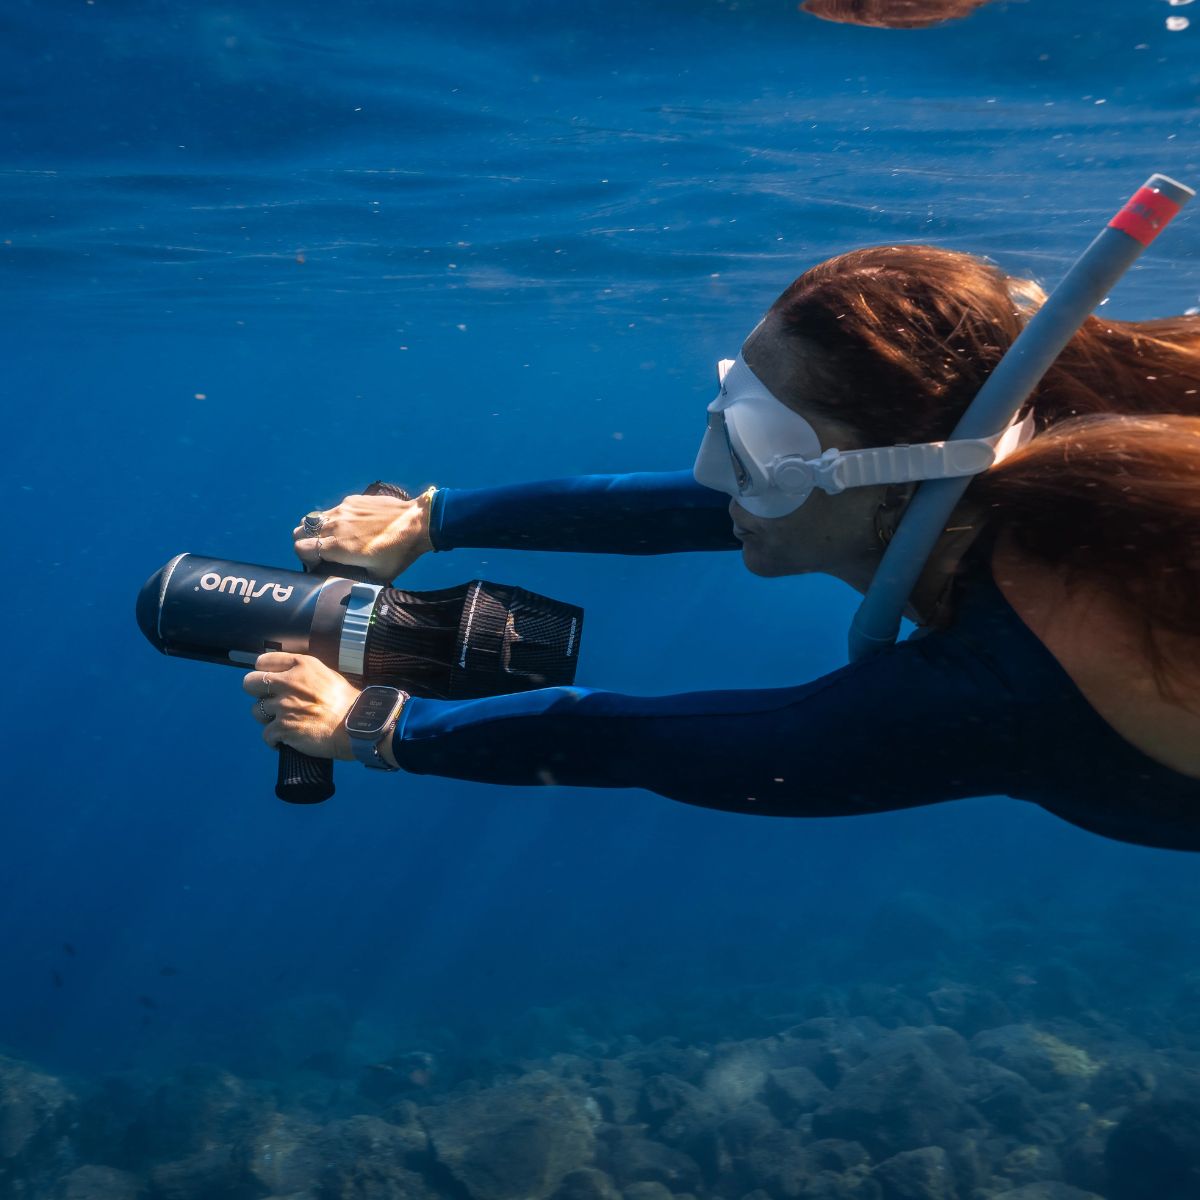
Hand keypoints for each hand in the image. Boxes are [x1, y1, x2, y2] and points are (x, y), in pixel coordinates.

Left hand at [244, 653, 360, 760]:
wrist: (358, 726)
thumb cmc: (347, 702)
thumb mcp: (327, 674)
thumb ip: (303, 672)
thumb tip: (286, 677)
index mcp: (301, 665)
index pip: (263, 661)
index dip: (264, 672)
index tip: (269, 681)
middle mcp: (289, 683)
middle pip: (249, 683)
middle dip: (257, 692)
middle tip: (270, 701)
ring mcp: (284, 706)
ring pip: (256, 711)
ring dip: (267, 718)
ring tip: (283, 722)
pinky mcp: (283, 728)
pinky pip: (266, 735)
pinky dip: (274, 740)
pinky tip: (285, 740)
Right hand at [294, 489, 434, 581]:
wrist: (417, 523)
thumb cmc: (399, 553)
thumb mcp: (378, 576)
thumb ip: (356, 579)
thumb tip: (344, 581)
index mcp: (338, 547)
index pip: (300, 548)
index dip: (306, 558)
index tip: (320, 563)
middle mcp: (335, 525)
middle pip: (300, 531)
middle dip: (306, 543)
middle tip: (322, 551)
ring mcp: (342, 510)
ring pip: (313, 518)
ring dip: (318, 530)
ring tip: (335, 538)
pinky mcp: (352, 501)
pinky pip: (333, 510)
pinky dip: (335, 519)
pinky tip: (354, 526)